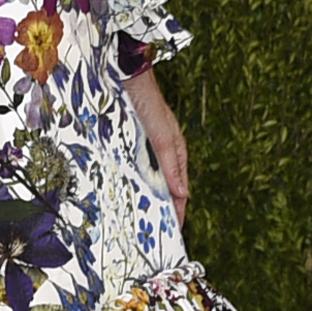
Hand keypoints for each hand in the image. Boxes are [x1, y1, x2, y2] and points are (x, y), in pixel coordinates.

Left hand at [126, 68, 188, 221]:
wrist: (128, 79)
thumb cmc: (149, 105)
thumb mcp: (163, 138)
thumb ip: (172, 166)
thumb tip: (183, 194)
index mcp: (177, 151)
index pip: (181, 189)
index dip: (179, 210)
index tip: (176, 230)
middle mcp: (164, 152)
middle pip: (167, 187)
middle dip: (165, 208)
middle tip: (159, 231)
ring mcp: (149, 148)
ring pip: (152, 180)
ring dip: (150, 198)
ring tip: (146, 218)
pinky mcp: (134, 144)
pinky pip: (137, 170)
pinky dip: (137, 184)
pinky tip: (130, 192)